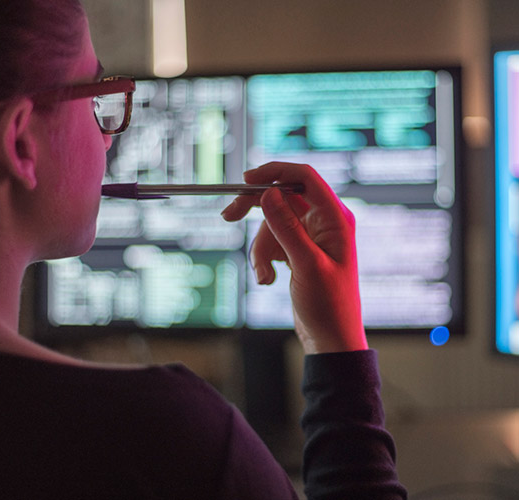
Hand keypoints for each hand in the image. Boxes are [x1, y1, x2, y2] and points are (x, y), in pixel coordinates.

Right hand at [221, 162, 367, 353]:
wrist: (329, 338)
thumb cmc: (328, 305)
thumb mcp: (306, 264)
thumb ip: (287, 227)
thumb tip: (268, 193)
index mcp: (335, 218)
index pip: (304, 177)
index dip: (275, 172)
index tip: (246, 180)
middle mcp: (323, 221)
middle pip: (282, 197)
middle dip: (255, 210)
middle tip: (228, 216)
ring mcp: (310, 236)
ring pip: (272, 223)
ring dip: (260, 247)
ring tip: (265, 276)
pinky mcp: (298, 249)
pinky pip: (272, 241)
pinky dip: (264, 257)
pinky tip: (268, 278)